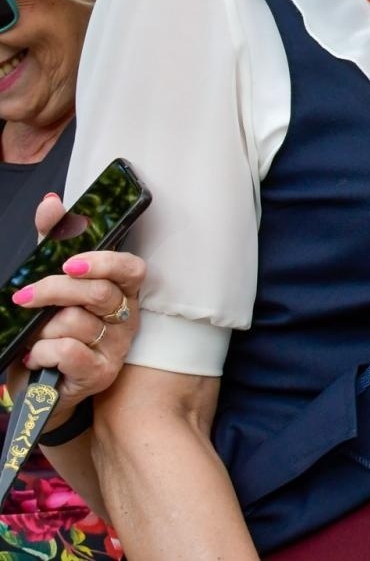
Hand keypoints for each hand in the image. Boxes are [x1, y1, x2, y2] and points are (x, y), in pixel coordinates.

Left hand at [5, 193, 144, 429]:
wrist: (39, 380)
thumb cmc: (50, 328)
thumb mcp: (50, 281)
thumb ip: (51, 241)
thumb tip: (51, 203)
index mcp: (120, 290)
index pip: (132, 269)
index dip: (105, 263)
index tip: (72, 263)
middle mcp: (126, 316)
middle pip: (98, 294)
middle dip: (54, 291)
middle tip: (23, 296)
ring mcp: (116, 346)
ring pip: (76, 323)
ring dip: (43, 329)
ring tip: (35, 337)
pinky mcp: (101, 373)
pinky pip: (67, 351)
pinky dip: (42, 352)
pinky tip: (37, 355)